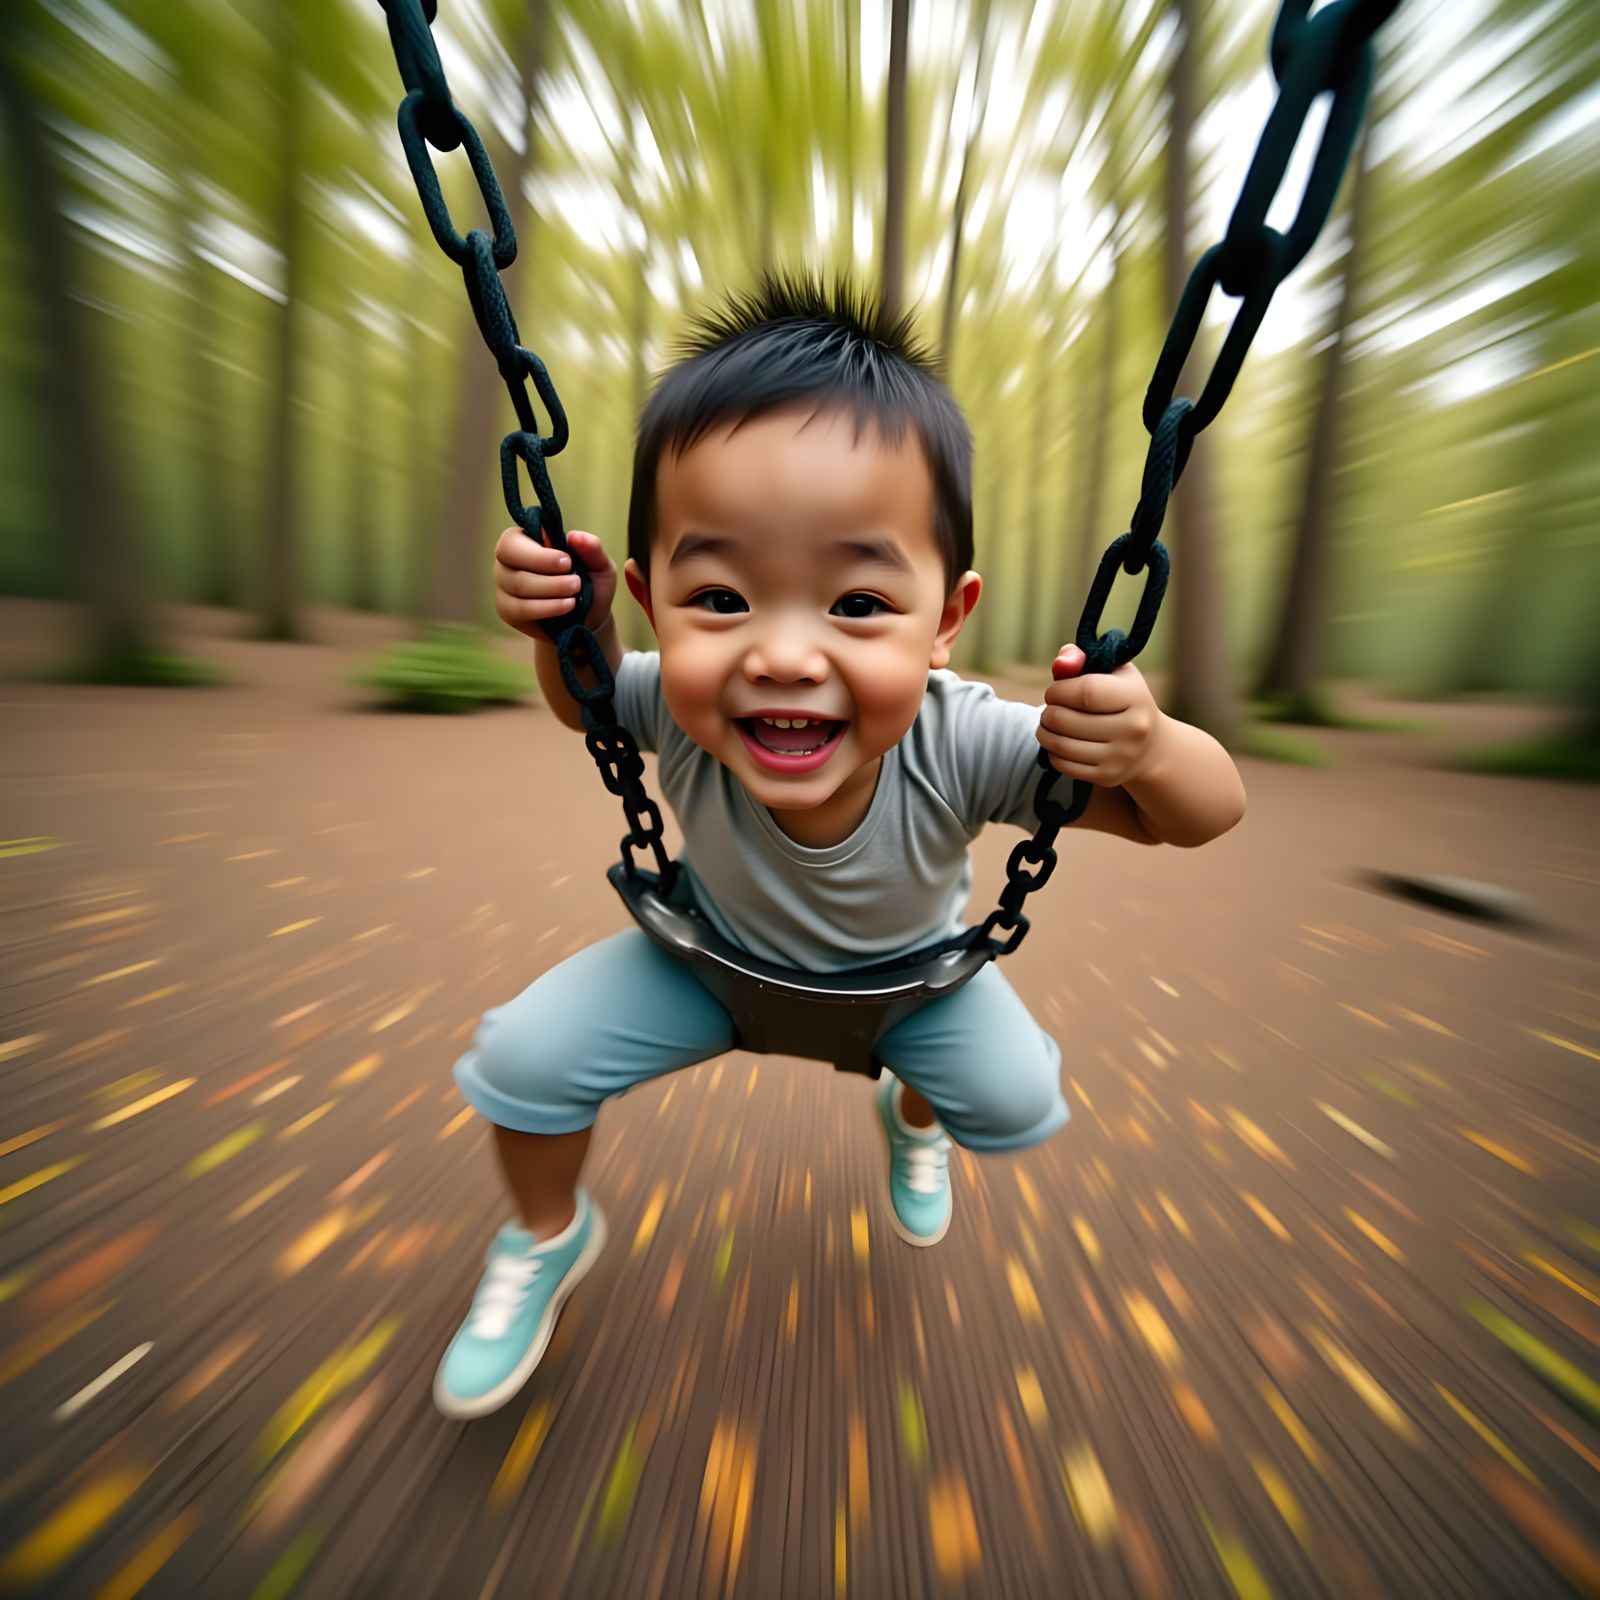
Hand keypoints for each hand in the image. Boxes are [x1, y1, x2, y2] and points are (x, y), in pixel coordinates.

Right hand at [493, 526, 616, 639]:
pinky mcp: (508, 611)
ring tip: (575, 594)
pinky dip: (546, 608)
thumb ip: (591, 548)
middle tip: (576, 582)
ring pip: (517, 585)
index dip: (538, 553)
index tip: (567, 562)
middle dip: (546, 572)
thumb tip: (575, 536)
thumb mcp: (598, 564)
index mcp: (524, 540)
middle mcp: (507, 561)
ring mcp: (504, 587)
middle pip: (510, 561)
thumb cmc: (590, 583)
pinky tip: (566, 606)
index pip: (512, 541)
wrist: (588, 617)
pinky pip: (519, 609)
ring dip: (550, 590)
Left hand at [1037, 644, 1164, 786]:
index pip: (1084, 692)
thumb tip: (1061, 662)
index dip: (1059, 690)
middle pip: (1065, 719)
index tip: (1055, 691)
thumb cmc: (1123, 700)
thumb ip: (1083, 659)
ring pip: (1060, 744)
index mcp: (1135, 697)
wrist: (1149, 745)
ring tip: (1048, 724)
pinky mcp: (1108, 776)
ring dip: (1044, 732)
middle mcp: (1133, 729)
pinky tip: (1058, 742)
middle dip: (1048, 711)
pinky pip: (1063, 764)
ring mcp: (1121, 756)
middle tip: (1050, 709)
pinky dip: (1051, 752)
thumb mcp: (1113, 673)